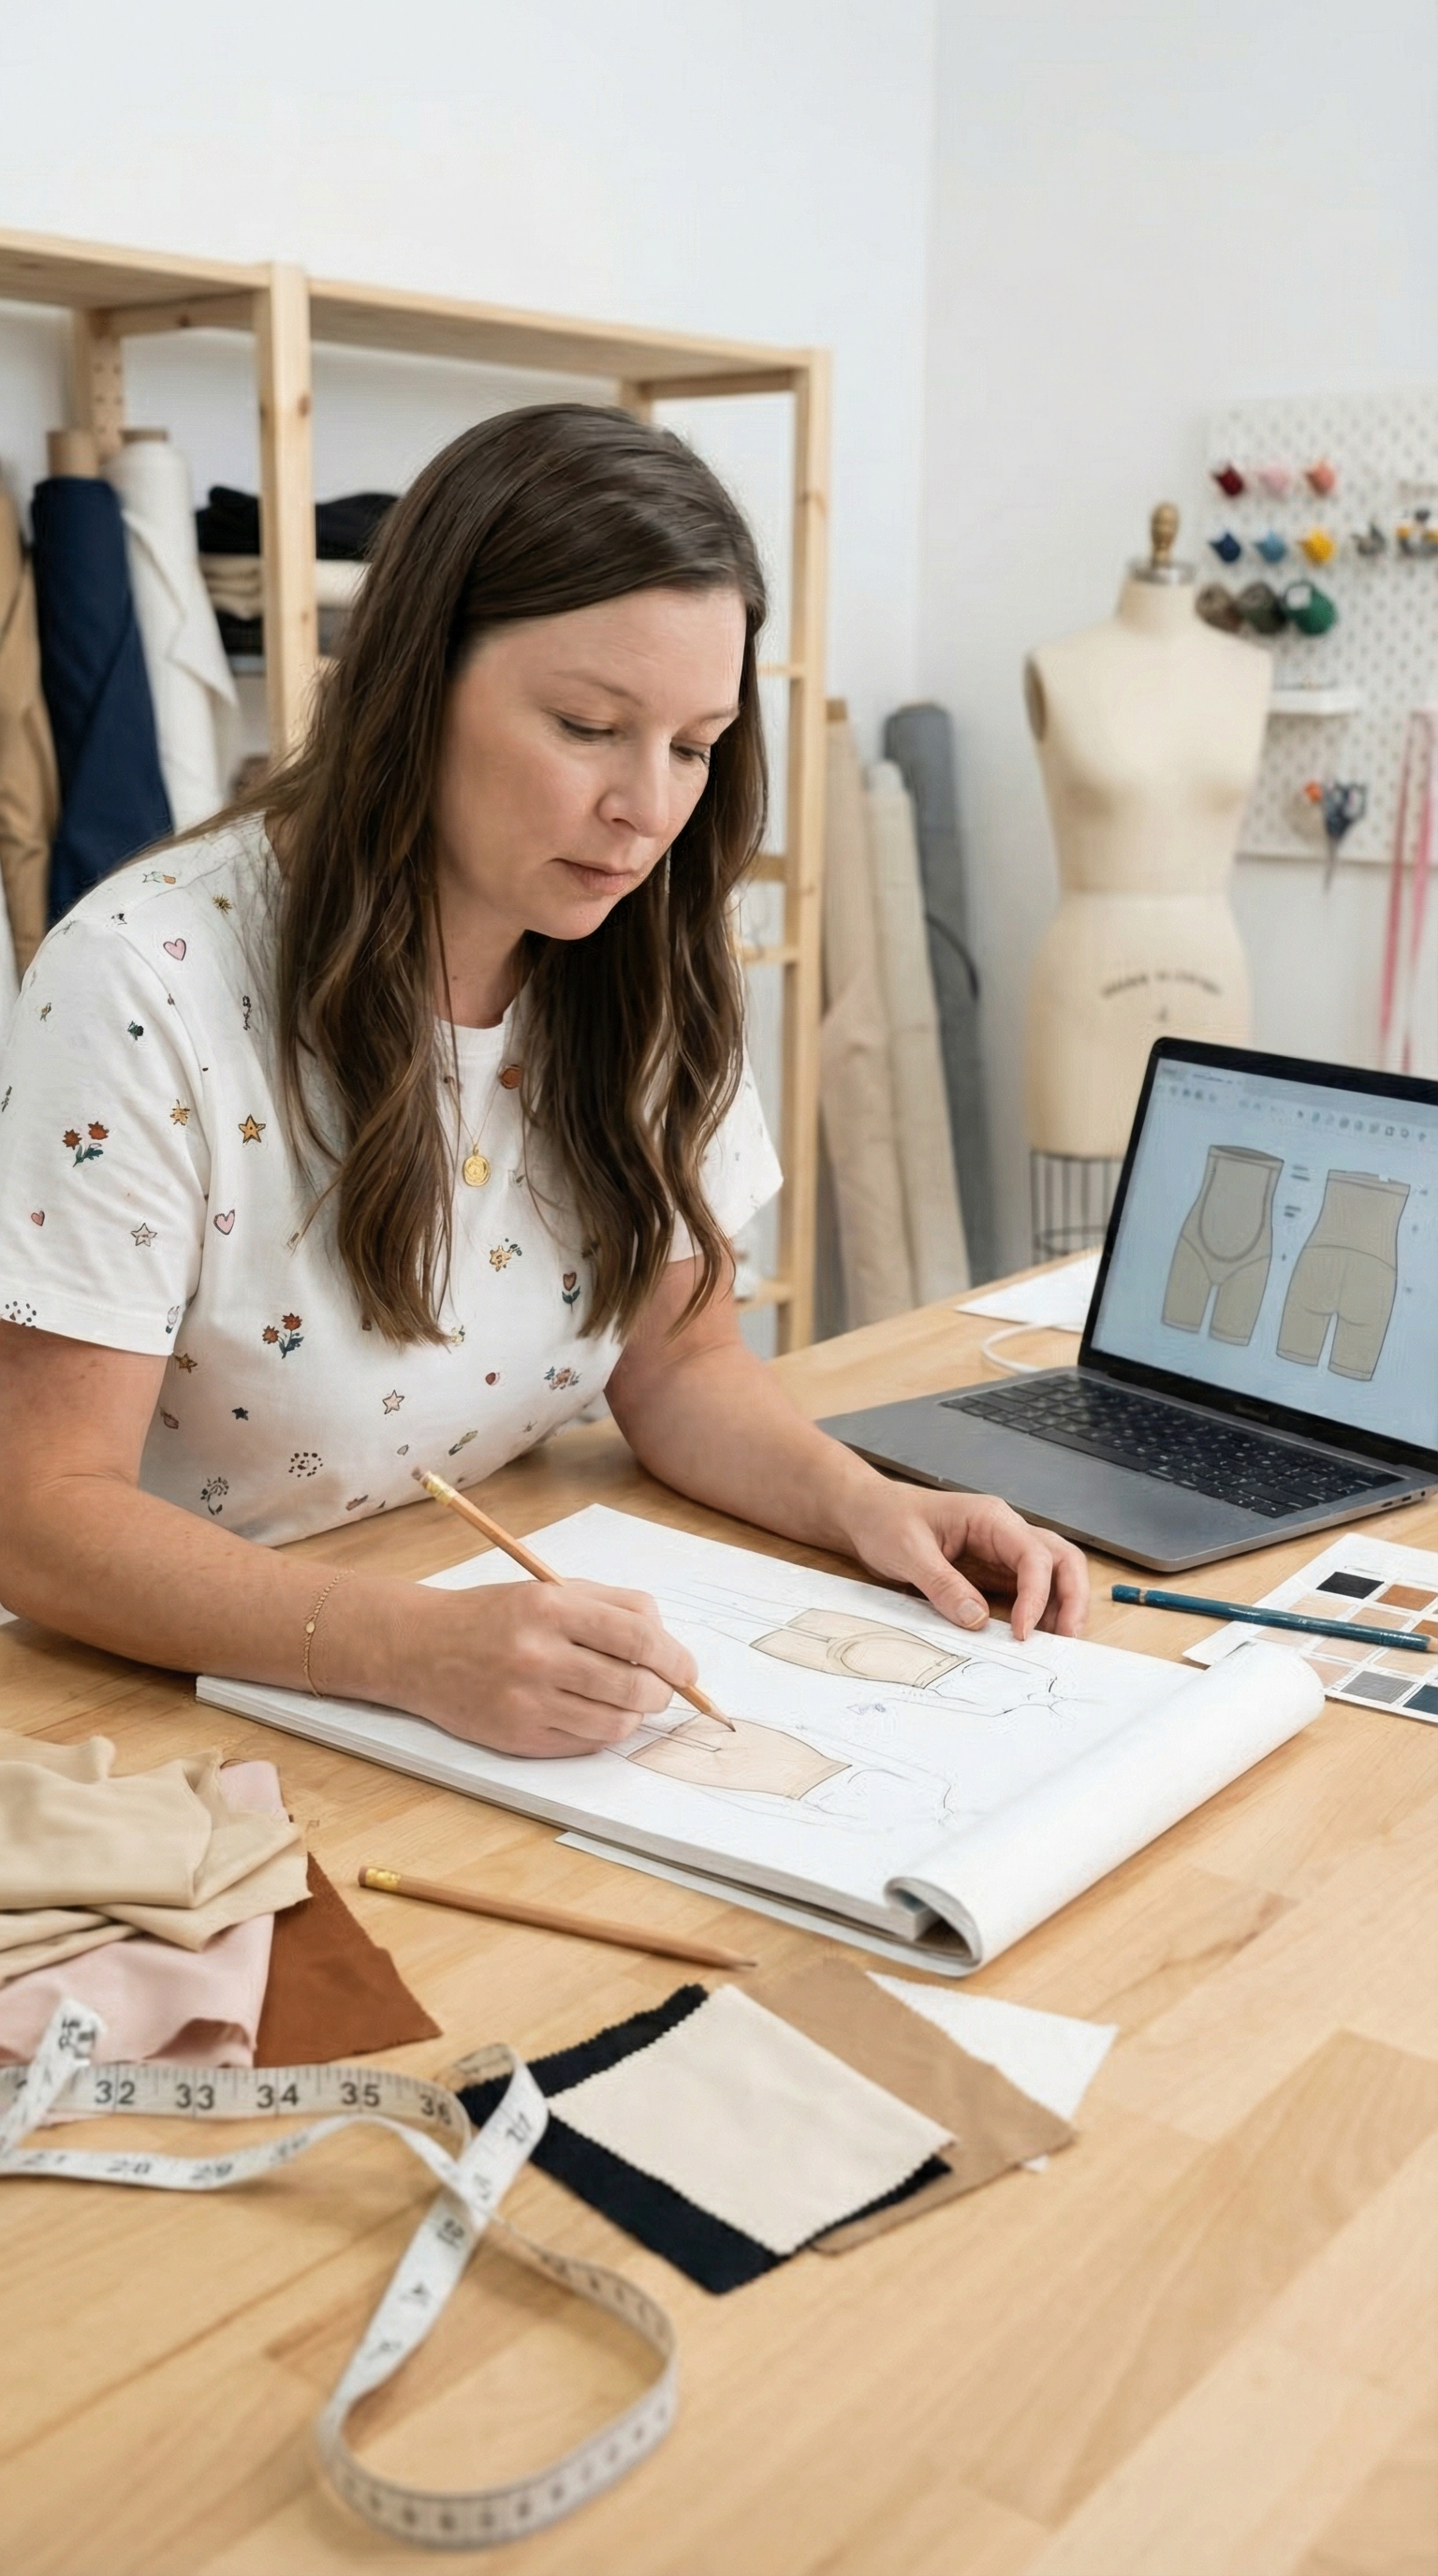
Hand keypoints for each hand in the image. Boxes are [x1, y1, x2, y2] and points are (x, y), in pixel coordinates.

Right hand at [404, 1580, 698, 1758]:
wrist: (420, 1649)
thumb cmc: (494, 1616)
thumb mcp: (550, 1589)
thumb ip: (613, 1605)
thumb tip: (667, 1640)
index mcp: (550, 1609)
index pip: (638, 1637)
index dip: (675, 1658)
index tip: (687, 1670)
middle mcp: (538, 1655)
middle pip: (634, 1685)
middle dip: (662, 1691)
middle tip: (661, 1688)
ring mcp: (527, 1701)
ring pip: (616, 1722)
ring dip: (635, 1715)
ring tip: (627, 1700)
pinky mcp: (518, 1737)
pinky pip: (586, 1744)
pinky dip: (603, 1732)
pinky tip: (594, 1713)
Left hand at [839, 1480, 1087, 1641]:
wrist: (867, 1514)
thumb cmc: (886, 1520)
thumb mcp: (907, 1552)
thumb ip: (943, 1585)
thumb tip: (976, 1619)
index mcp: (990, 1518)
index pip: (1033, 1555)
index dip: (1036, 1595)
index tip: (1022, 1631)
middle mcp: (1005, 1532)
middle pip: (1061, 1559)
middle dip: (1073, 1598)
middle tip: (1068, 1639)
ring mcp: (1002, 1551)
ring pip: (1053, 1574)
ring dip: (1062, 1607)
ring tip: (1056, 1644)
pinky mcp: (993, 1571)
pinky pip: (1028, 1590)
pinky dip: (1039, 1612)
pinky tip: (1033, 1636)